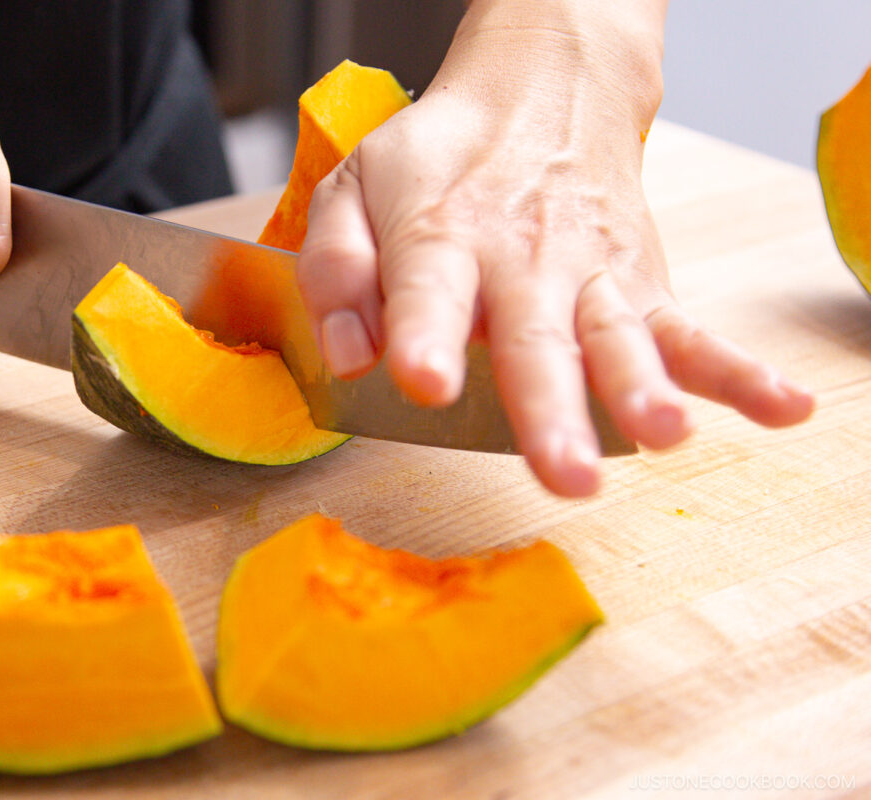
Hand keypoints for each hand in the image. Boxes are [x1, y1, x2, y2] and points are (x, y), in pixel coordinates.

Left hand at [295, 1, 813, 495]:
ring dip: (641, 389)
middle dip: (548, 407)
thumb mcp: (356, 191)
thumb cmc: (438, 160)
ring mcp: (590, 274)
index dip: (425, 335)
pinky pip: (689, 331)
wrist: (538, 93)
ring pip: (617, 337)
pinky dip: (736, 370)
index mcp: (440, 236)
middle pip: (534, 338)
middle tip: (562, 470)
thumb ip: (336, 272)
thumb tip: (347, 358)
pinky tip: (780, 406)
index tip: (424, 382)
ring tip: (663, 435)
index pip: (428, 289)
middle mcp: (520, 259)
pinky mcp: (639, 285)